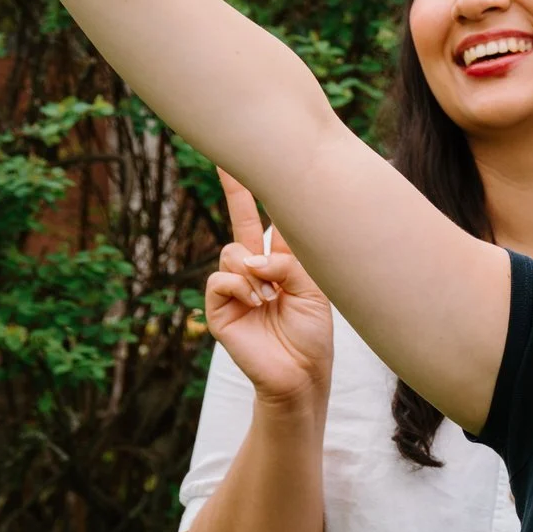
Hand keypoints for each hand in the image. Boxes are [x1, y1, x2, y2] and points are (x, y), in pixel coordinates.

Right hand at [205, 169, 332, 404]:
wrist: (301, 373)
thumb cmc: (312, 334)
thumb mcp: (313, 290)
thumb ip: (287, 263)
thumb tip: (251, 258)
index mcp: (282, 263)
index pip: (269, 221)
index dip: (258, 194)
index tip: (248, 163)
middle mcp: (256, 270)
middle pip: (240, 223)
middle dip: (235, 191)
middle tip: (227, 158)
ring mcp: (235, 287)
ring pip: (231, 252)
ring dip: (255, 272)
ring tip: (271, 297)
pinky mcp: (219, 307)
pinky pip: (221, 277)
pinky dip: (241, 287)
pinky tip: (257, 303)